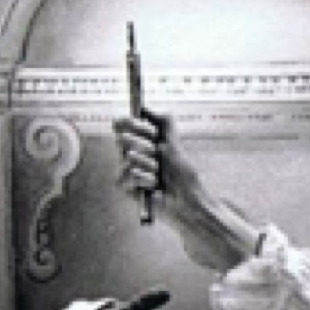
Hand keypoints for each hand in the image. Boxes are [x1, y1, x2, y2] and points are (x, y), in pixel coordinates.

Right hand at [113, 111, 259, 270]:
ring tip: (159, 176)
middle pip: (123, 140)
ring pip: (127, 159)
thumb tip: (146, 107)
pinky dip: (142, 180)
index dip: (129, 124)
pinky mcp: (127, 188)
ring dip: (148, 166)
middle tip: (157, 157)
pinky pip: (126, 177)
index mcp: (145, 142)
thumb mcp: (175, 144)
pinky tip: (152, 187)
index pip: (125, 125)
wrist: (187, 202)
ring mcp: (130, 171)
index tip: (137, 127)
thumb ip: (163, 122)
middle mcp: (135, 155)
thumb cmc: (184, 175)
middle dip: (144, 146)